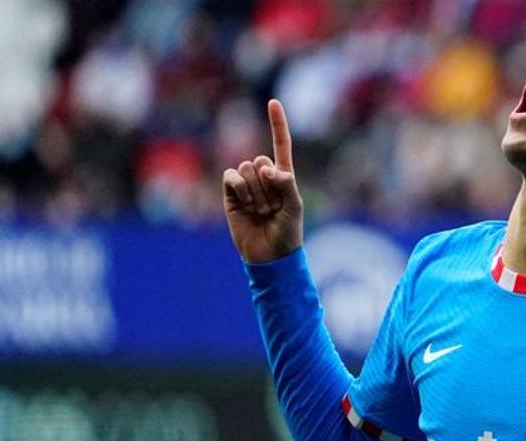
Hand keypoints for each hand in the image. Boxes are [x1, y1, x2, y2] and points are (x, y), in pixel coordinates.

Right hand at [222, 99, 302, 263]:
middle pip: (260, 160)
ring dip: (256, 192)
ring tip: (261, 210)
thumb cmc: (287, 231)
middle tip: (272, 207)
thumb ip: (286, 183)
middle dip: (268, 185)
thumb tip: (267, 168)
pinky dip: (239, 188)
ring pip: (246, 169)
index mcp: (283, 175)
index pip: (280, 144)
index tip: (273, 102)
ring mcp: (246, 185)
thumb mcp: (294, 206)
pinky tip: (246, 204)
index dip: (277, 123)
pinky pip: (231, 176)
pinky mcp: (230, 193)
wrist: (269, 254)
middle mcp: (263, 176)